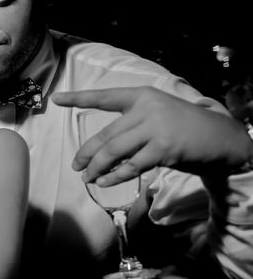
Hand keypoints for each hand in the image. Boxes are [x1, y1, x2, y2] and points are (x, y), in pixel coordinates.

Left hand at [52, 87, 252, 184]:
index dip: (78, 98)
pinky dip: (115, 177)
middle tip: (76, 166)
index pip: (104, 97)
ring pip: (113, 152)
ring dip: (96, 168)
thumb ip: (131, 127)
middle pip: (105, 135)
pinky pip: (130, 166)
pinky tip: (106, 182)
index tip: (56, 99)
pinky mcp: (163, 148)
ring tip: (88, 178)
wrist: (222, 138)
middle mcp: (147, 108)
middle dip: (86, 154)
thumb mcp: (157, 117)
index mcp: (142, 96)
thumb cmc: (184, 129)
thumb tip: (101, 152)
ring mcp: (155, 128)